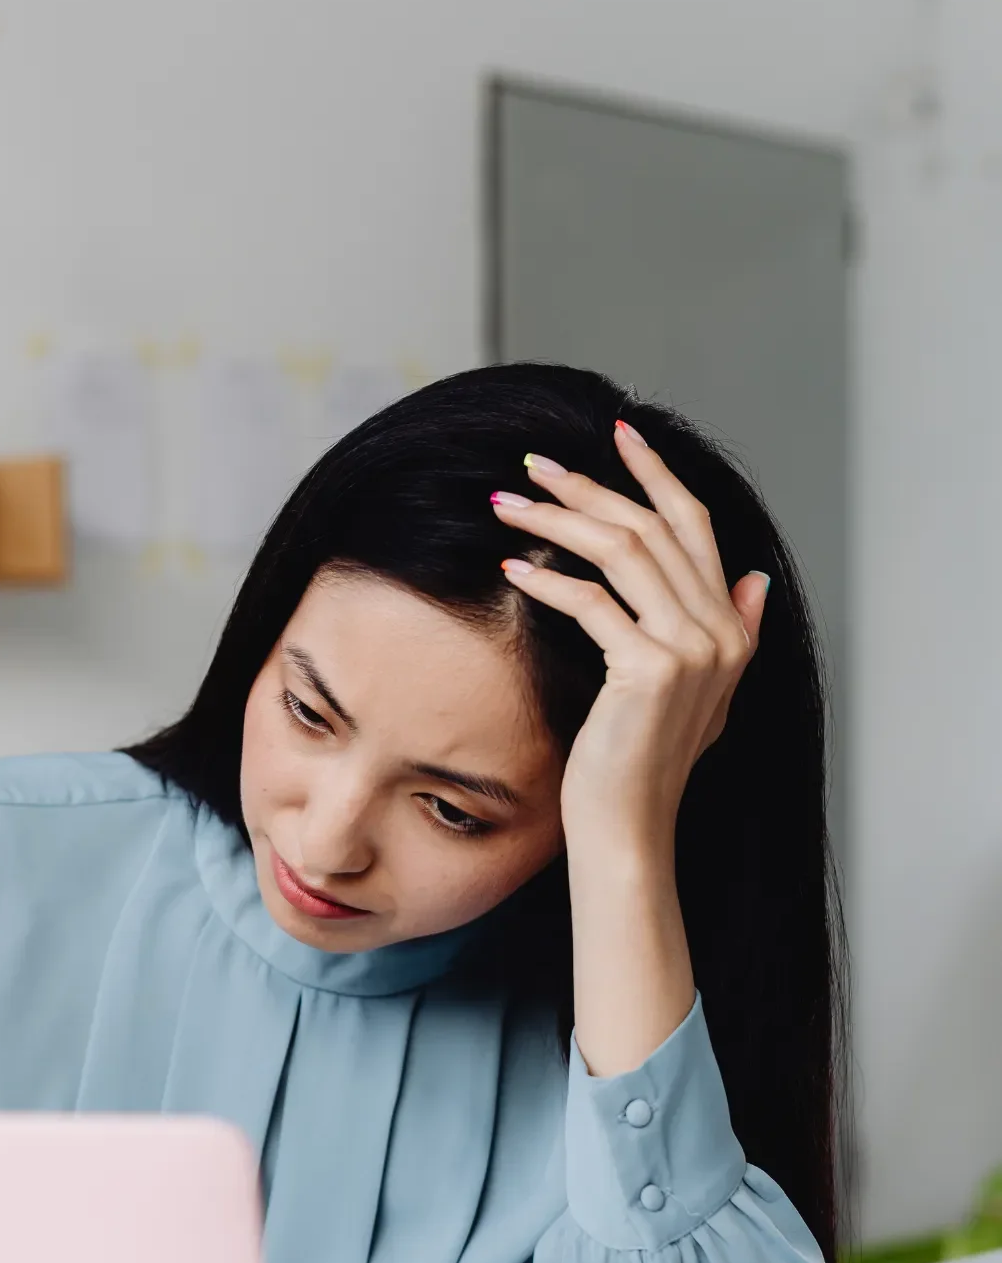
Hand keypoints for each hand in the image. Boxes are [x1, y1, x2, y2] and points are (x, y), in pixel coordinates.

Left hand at [492, 420, 766, 859]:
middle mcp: (721, 632)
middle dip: (589, 487)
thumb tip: (754, 579)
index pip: (696, 526)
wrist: (630, 829)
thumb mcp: (700, 695)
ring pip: (621, 551)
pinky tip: (512, 568)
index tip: (618, 433)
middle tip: (535, 463)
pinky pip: (592, 602)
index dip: (658, 474)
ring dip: (557, 519)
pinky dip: (548, 579)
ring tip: (509, 505)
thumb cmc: (642, 764)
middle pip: (651, 528)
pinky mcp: (649, 670)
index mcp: (733, 628)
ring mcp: (691, 650)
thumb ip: (732, 631)